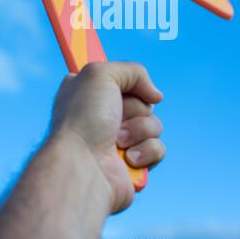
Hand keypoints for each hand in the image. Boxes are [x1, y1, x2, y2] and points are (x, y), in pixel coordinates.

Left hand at [51, 62, 165, 212]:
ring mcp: (119, 141)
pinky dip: (146, 152)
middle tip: (116, 115)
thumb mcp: (101, 74)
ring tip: (117, 140)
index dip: (125, 81)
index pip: (120, 78)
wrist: (81, 167)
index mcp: (90, 94)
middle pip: (143, 100)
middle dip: (135, 107)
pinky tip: (126, 159)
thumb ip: (134, 71)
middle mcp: (103, 116)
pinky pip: (158, 148)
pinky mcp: (134, 163)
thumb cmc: (82, 119)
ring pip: (154, 124)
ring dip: (139, 129)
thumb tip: (155, 96)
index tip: (121, 87)